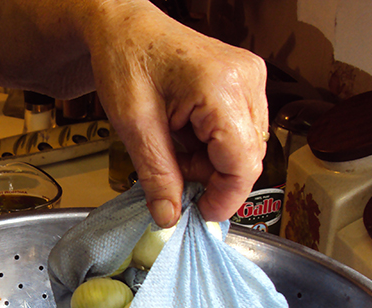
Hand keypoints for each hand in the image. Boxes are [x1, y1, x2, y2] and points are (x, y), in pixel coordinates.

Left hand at [86, 3, 267, 226]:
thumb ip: (157, 175)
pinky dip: (211, 147)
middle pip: (248, 158)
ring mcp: (249, 79)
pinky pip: (238, 132)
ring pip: (244, 148)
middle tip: (173, 179)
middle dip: (212, 179)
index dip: (223, 198)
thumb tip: (169, 216)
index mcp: (223, 88)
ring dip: (210, 164)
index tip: (198, 214)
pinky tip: (184, 137)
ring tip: (173, 149)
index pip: (244, 164)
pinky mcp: (242, 83)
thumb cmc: (125, 60)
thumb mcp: (134, 126)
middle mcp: (247, 80)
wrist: (123, 27)